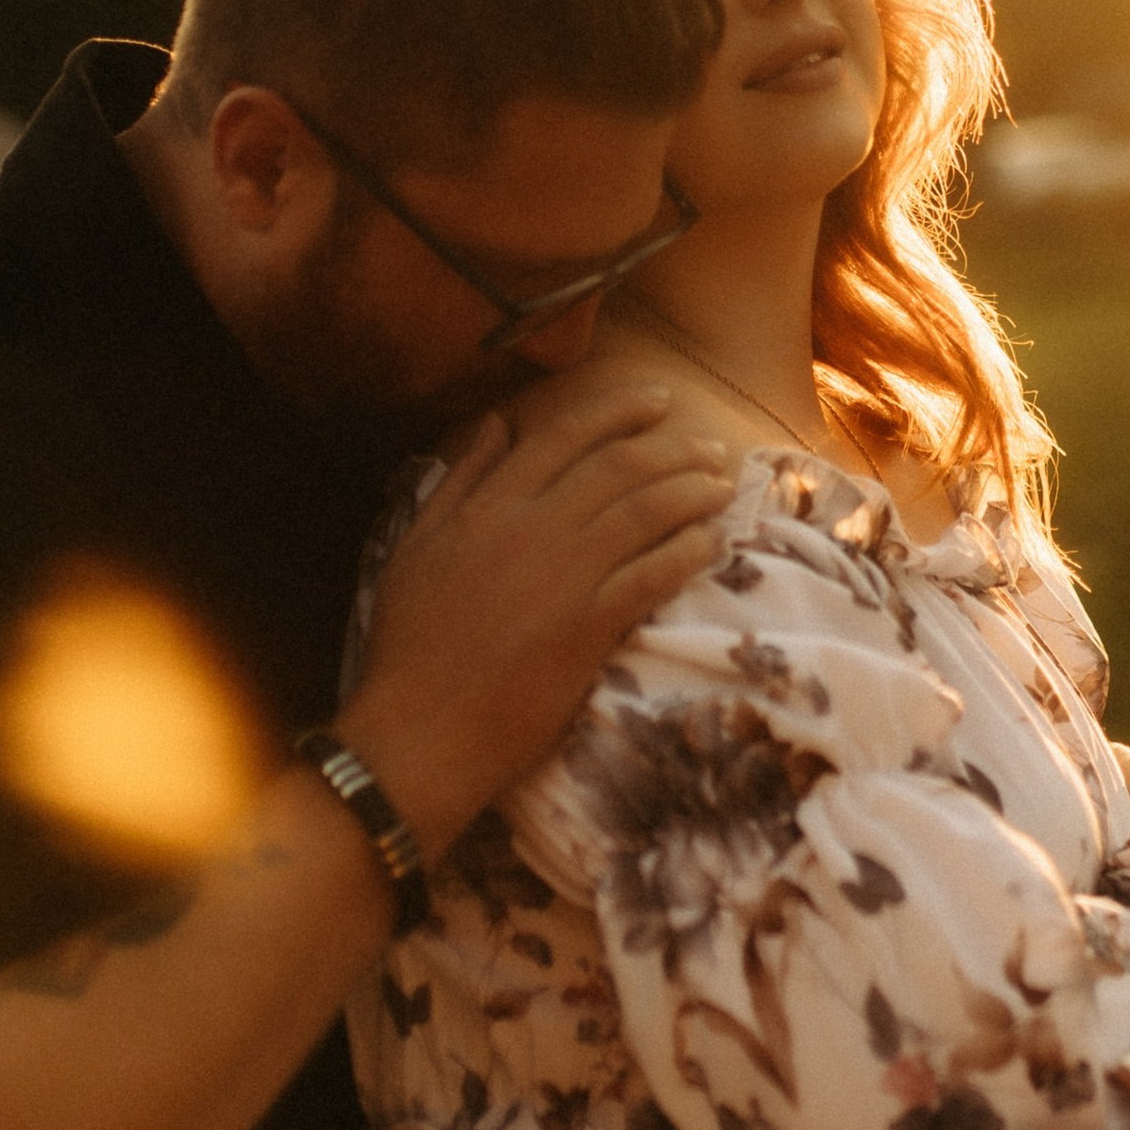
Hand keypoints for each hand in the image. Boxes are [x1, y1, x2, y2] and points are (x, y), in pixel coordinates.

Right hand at [339, 386, 734, 856]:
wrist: (417, 730)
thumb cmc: (408, 643)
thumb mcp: (415, 546)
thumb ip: (461, 479)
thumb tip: (497, 422)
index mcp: (488, 505)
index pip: (565, 435)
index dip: (619, 411)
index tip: (658, 400)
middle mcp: (530, 528)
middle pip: (618, 467)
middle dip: (673, 449)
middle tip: (708, 447)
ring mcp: (562, 577)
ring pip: (644, 513)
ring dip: (692, 494)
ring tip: (722, 486)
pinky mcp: (587, 628)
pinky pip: (652, 577)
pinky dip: (689, 552)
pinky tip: (714, 543)